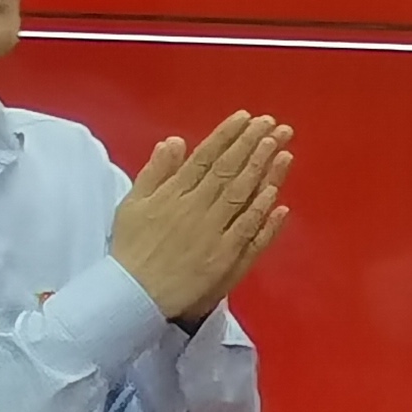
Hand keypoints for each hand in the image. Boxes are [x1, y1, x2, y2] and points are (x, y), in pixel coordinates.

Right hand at [109, 113, 293, 327]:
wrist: (133, 294)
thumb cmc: (132, 248)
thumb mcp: (132, 204)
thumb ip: (155, 171)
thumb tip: (175, 141)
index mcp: (171, 194)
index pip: (205, 158)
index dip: (227, 136)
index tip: (246, 117)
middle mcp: (194, 208)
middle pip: (228, 170)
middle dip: (252, 144)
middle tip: (273, 124)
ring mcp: (211, 232)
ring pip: (241, 194)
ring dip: (262, 169)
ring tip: (280, 146)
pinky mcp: (224, 257)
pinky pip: (247, 230)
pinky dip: (262, 211)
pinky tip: (276, 194)